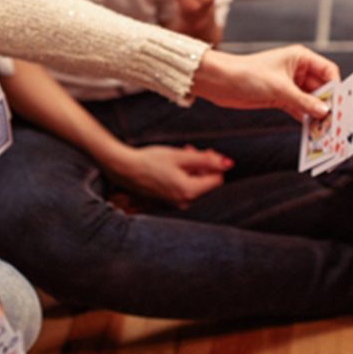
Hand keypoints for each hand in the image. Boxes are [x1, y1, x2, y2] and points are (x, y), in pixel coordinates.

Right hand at [112, 143, 230, 206]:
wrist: (124, 169)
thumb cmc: (150, 161)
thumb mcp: (180, 156)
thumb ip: (206, 159)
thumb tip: (228, 163)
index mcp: (189, 192)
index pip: (216, 179)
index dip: (213, 163)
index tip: (203, 151)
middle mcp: (184, 202)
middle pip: (205, 182)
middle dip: (202, 165)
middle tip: (190, 149)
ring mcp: (174, 204)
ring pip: (194, 184)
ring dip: (191, 169)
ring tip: (179, 155)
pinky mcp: (166, 202)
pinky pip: (182, 189)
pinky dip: (182, 176)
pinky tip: (171, 166)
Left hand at [193, 45, 340, 121]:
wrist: (220, 82)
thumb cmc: (248, 75)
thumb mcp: (279, 88)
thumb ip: (303, 101)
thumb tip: (325, 112)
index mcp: (300, 58)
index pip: (328, 70)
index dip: (336, 87)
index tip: (341, 105)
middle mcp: (298, 70)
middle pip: (322, 88)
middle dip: (328, 104)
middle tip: (336, 122)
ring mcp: (290, 85)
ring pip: (311, 100)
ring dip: (317, 114)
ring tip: (327, 130)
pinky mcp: (281, 98)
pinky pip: (299, 109)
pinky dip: (305, 119)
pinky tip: (312, 131)